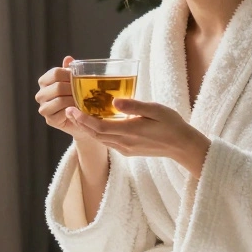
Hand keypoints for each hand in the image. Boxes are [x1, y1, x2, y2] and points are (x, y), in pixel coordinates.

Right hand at [35, 55, 97, 142]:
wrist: (80, 119)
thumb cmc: (76, 97)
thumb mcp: (74, 82)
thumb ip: (70, 71)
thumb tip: (68, 58)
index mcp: (45, 81)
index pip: (55, 73)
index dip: (69, 75)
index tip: (79, 78)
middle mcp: (41, 94)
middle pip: (57, 86)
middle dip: (73, 89)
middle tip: (83, 92)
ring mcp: (44, 107)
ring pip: (59, 100)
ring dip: (73, 100)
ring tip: (81, 101)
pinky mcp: (49, 119)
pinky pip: (62, 112)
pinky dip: (72, 110)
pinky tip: (78, 109)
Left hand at [65, 98, 211, 176]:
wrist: (182, 146)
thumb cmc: (171, 124)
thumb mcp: (155, 109)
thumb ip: (134, 106)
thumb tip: (114, 101)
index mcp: (130, 131)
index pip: (99, 126)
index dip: (83, 119)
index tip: (72, 108)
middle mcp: (124, 143)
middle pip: (96, 134)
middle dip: (80, 123)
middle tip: (69, 109)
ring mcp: (126, 149)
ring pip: (101, 139)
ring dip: (88, 128)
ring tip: (78, 115)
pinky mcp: (129, 151)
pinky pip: (109, 142)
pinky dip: (99, 133)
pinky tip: (96, 124)